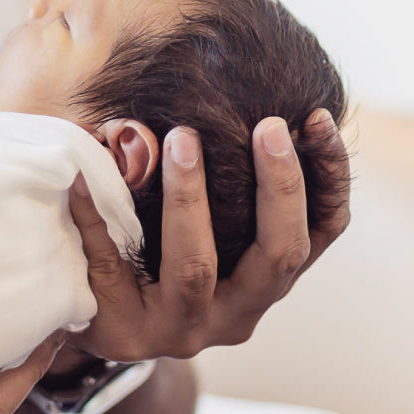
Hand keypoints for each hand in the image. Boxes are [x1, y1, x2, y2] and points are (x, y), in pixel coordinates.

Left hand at [68, 108, 349, 360]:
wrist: (95, 314)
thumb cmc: (158, 249)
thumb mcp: (207, 220)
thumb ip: (228, 174)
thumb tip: (232, 82)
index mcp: (266, 279)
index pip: (320, 230)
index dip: (329, 176)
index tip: (317, 116)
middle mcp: (237, 311)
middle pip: (278, 254)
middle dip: (279, 187)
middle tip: (268, 124)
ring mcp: (182, 327)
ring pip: (195, 268)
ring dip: (189, 198)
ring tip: (180, 137)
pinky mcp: (125, 331)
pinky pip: (110, 265)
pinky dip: (97, 215)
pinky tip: (83, 173)